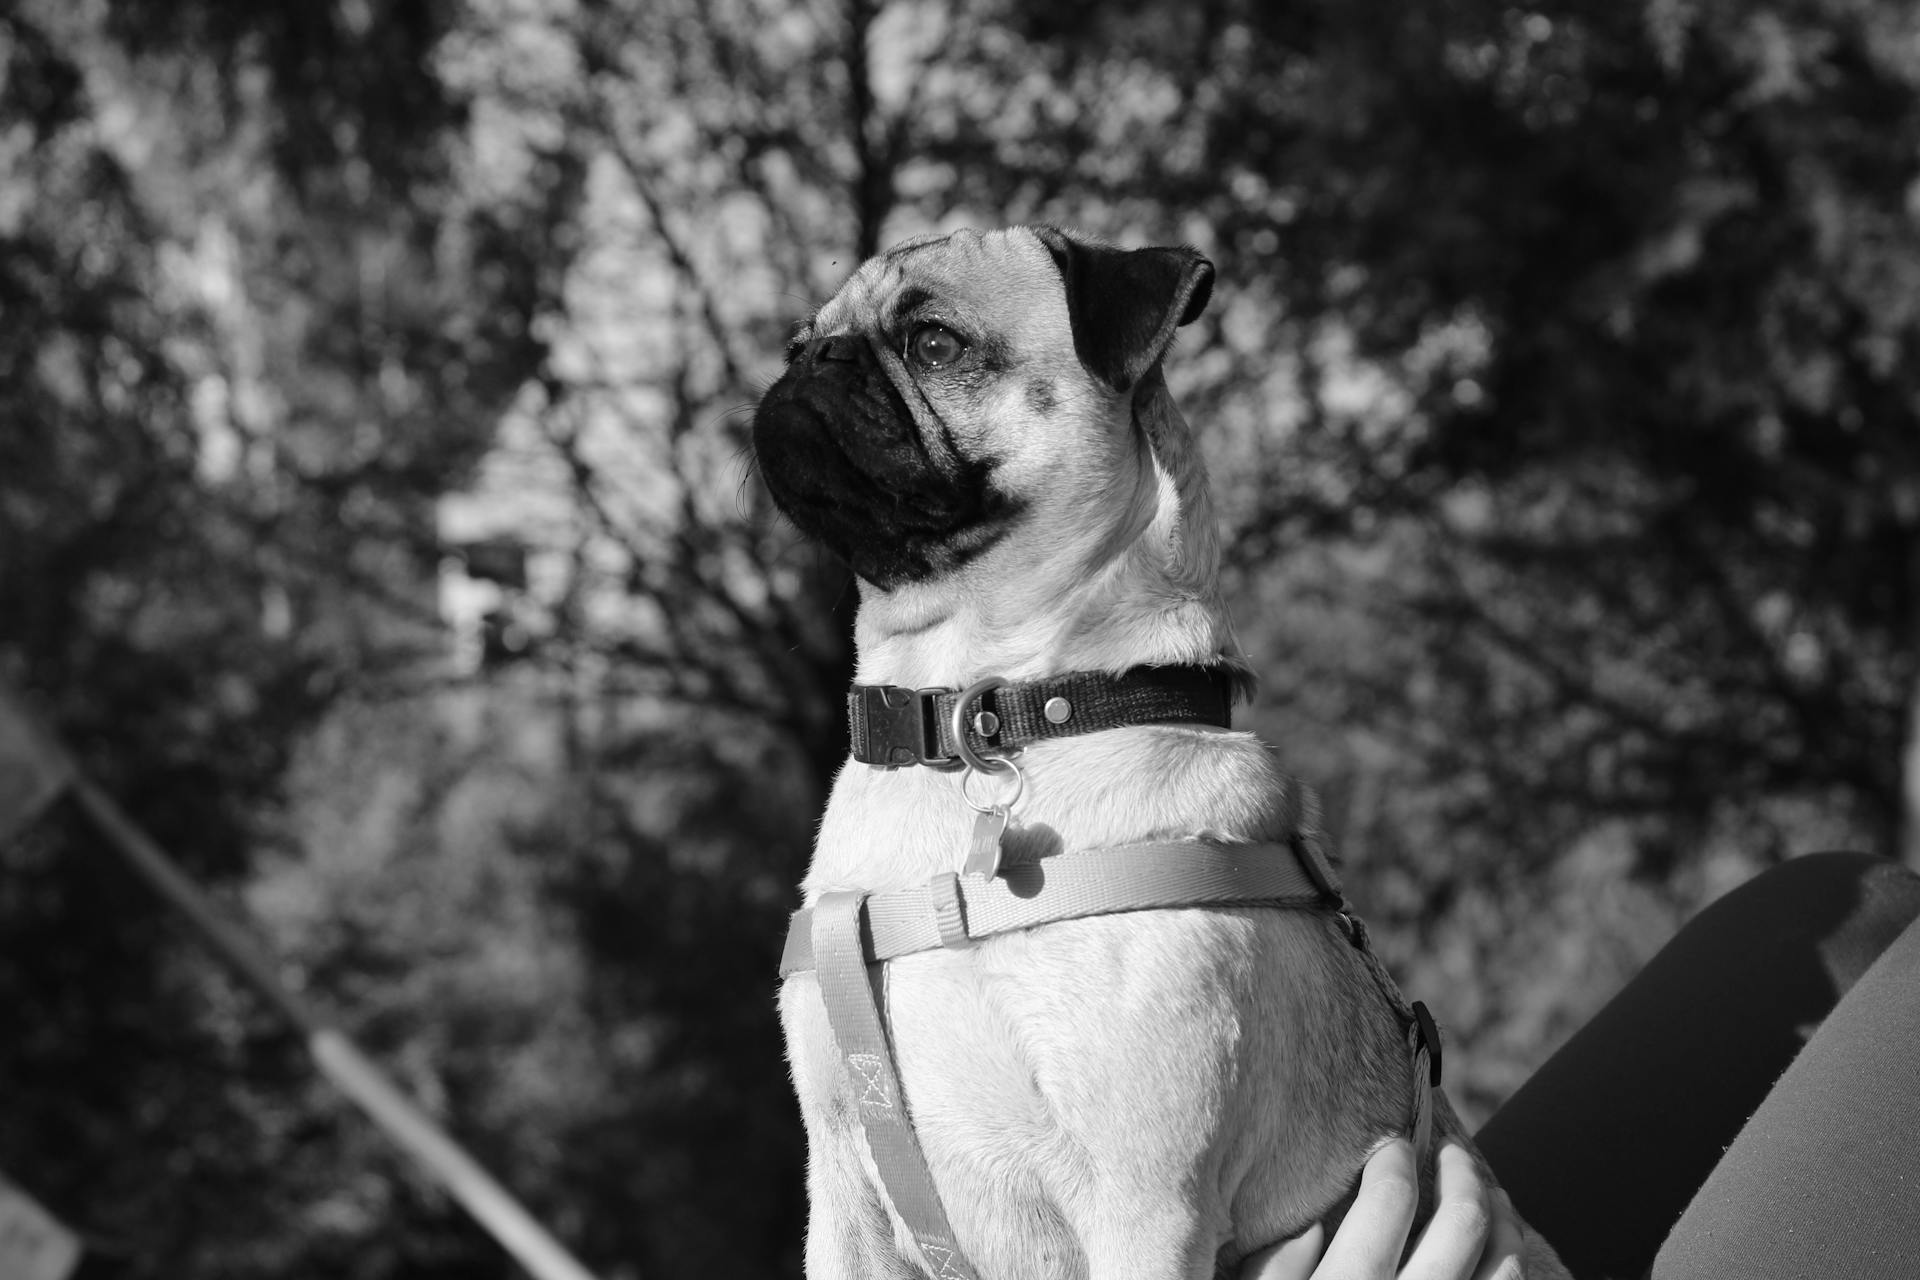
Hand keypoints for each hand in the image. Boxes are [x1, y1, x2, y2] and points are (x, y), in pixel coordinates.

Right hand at [1241, 1139, 1524, 1279]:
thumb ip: (1274, 1266)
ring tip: (1493, 1195)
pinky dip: (1514, 1270)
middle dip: (1463, 1173)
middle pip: (1464, 1222)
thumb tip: (1312, 1217)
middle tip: (1453, 1152)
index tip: (1389, 1144)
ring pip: (1506, 1268)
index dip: (1393, 1157)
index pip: (1391, 1198)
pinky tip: (1503, 1256)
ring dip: (1506, 1221)